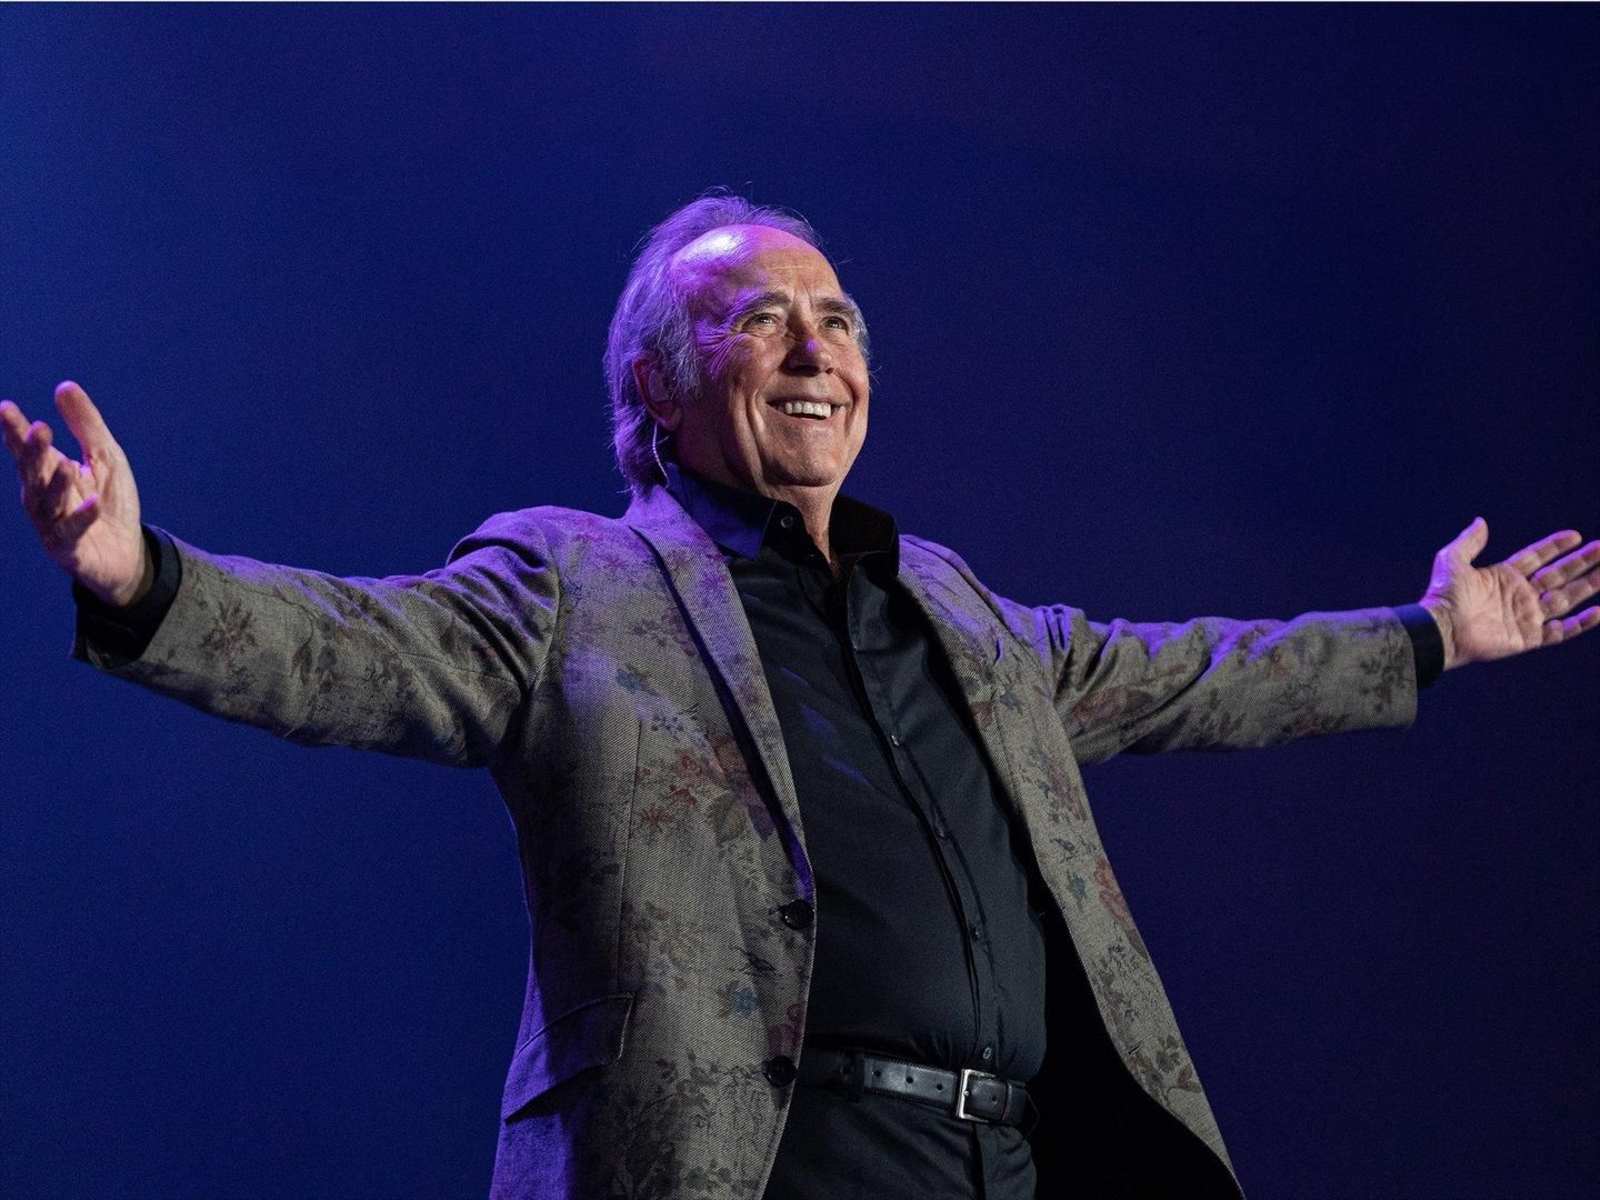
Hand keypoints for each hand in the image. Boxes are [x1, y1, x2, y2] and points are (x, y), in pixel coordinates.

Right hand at [0, 382, 150, 606]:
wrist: (127, 551)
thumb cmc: (110, 501)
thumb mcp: (105, 457)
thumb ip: (86, 425)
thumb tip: (64, 386)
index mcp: (48, 473)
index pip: (27, 449)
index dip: (14, 430)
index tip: (5, 408)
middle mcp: (43, 498)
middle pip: (32, 473)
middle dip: (32, 452)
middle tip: (38, 429)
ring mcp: (52, 525)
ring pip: (47, 503)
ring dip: (55, 485)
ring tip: (65, 466)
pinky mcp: (69, 550)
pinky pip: (73, 533)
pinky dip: (82, 518)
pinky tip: (93, 502)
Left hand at [1419, 518, 1599, 669]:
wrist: (1441, 629)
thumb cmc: (1443, 596)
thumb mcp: (1452, 560)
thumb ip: (1469, 542)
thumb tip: (1481, 520)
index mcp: (1504, 576)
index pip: (1537, 557)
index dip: (1555, 547)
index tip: (1575, 535)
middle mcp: (1519, 595)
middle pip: (1558, 576)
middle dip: (1582, 562)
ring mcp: (1525, 616)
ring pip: (1565, 599)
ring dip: (1588, 587)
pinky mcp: (1527, 637)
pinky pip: (1560, 632)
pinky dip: (1579, 624)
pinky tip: (1597, 612)